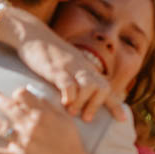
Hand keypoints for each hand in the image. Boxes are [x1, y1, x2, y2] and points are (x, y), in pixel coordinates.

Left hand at [0, 86, 112, 153]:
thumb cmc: (72, 145)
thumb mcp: (66, 120)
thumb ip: (49, 107)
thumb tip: (35, 96)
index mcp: (42, 115)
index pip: (23, 96)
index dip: (18, 94)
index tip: (15, 95)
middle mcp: (29, 126)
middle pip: (7, 107)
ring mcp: (22, 143)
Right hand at [8, 12, 123, 121]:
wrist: (33, 34)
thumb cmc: (49, 54)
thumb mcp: (68, 65)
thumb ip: (76, 79)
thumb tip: (81, 100)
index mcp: (87, 69)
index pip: (106, 87)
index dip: (115, 104)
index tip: (122, 119)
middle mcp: (83, 68)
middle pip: (103, 87)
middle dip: (98, 105)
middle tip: (87, 119)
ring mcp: (70, 67)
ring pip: (88, 86)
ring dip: (84, 102)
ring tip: (73, 113)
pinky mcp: (55, 68)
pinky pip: (68, 83)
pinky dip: (69, 96)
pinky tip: (64, 103)